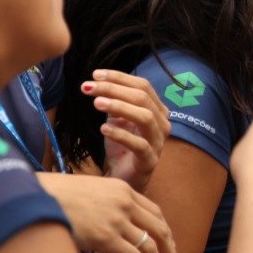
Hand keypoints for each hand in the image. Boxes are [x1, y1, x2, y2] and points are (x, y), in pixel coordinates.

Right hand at [37, 173, 177, 252]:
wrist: (37, 196)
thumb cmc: (56, 197)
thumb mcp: (89, 193)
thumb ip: (105, 207)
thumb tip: (108, 233)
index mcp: (123, 189)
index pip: (155, 211)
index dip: (163, 230)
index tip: (168, 245)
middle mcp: (125, 203)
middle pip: (159, 229)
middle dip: (170, 250)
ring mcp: (117, 220)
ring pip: (150, 247)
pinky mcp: (107, 237)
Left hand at [83, 70, 170, 193]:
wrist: (125, 178)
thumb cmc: (122, 147)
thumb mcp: (116, 120)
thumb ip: (114, 103)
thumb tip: (99, 83)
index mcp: (157, 109)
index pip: (143, 86)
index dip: (119, 78)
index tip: (95, 74)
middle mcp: (162, 123)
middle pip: (142, 98)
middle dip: (115, 89)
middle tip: (89, 87)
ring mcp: (158, 142)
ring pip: (145, 117)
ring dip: (120, 107)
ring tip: (96, 103)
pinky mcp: (150, 160)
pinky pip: (139, 144)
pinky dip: (121, 135)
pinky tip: (104, 129)